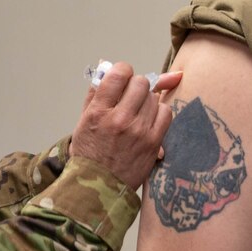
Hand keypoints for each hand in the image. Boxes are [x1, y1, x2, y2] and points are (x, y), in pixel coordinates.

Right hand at [72, 62, 180, 189]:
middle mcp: (119, 119)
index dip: (123, 71)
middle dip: (136, 86)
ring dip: (147, 100)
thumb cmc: (90, 150)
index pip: (119, 73)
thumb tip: (110, 65)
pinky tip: (148, 120)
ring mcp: (139, 131)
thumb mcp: (84, 118)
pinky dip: (159, 112)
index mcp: (98, 111)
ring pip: (155, 97)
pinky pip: (166, 112)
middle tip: (129, 97)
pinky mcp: (154, 142)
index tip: (122, 78)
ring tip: (136, 112)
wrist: (99, 185)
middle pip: (141, 83)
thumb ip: (97, 90)